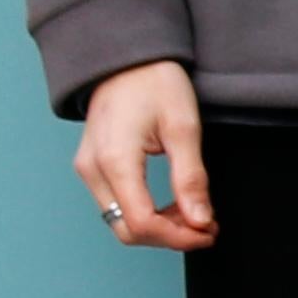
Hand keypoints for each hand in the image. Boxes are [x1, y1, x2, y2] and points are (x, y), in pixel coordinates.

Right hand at [77, 60, 216, 250]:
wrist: (127, 59)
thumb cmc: (156, 84)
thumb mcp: (184, 128)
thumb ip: (191, 178)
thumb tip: (201, 221)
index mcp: (114, 160)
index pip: (141, 223)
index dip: (178, 237)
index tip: (209, 233)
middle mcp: (92, 170)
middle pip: (126, 229)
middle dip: (170, 236)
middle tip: (208, 227)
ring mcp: (88, 169)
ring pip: (120, 221)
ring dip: (160, 227)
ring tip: (196, 216)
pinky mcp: (92, 167)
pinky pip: (117, 204)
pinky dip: (146, 213)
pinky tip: (175, 205)